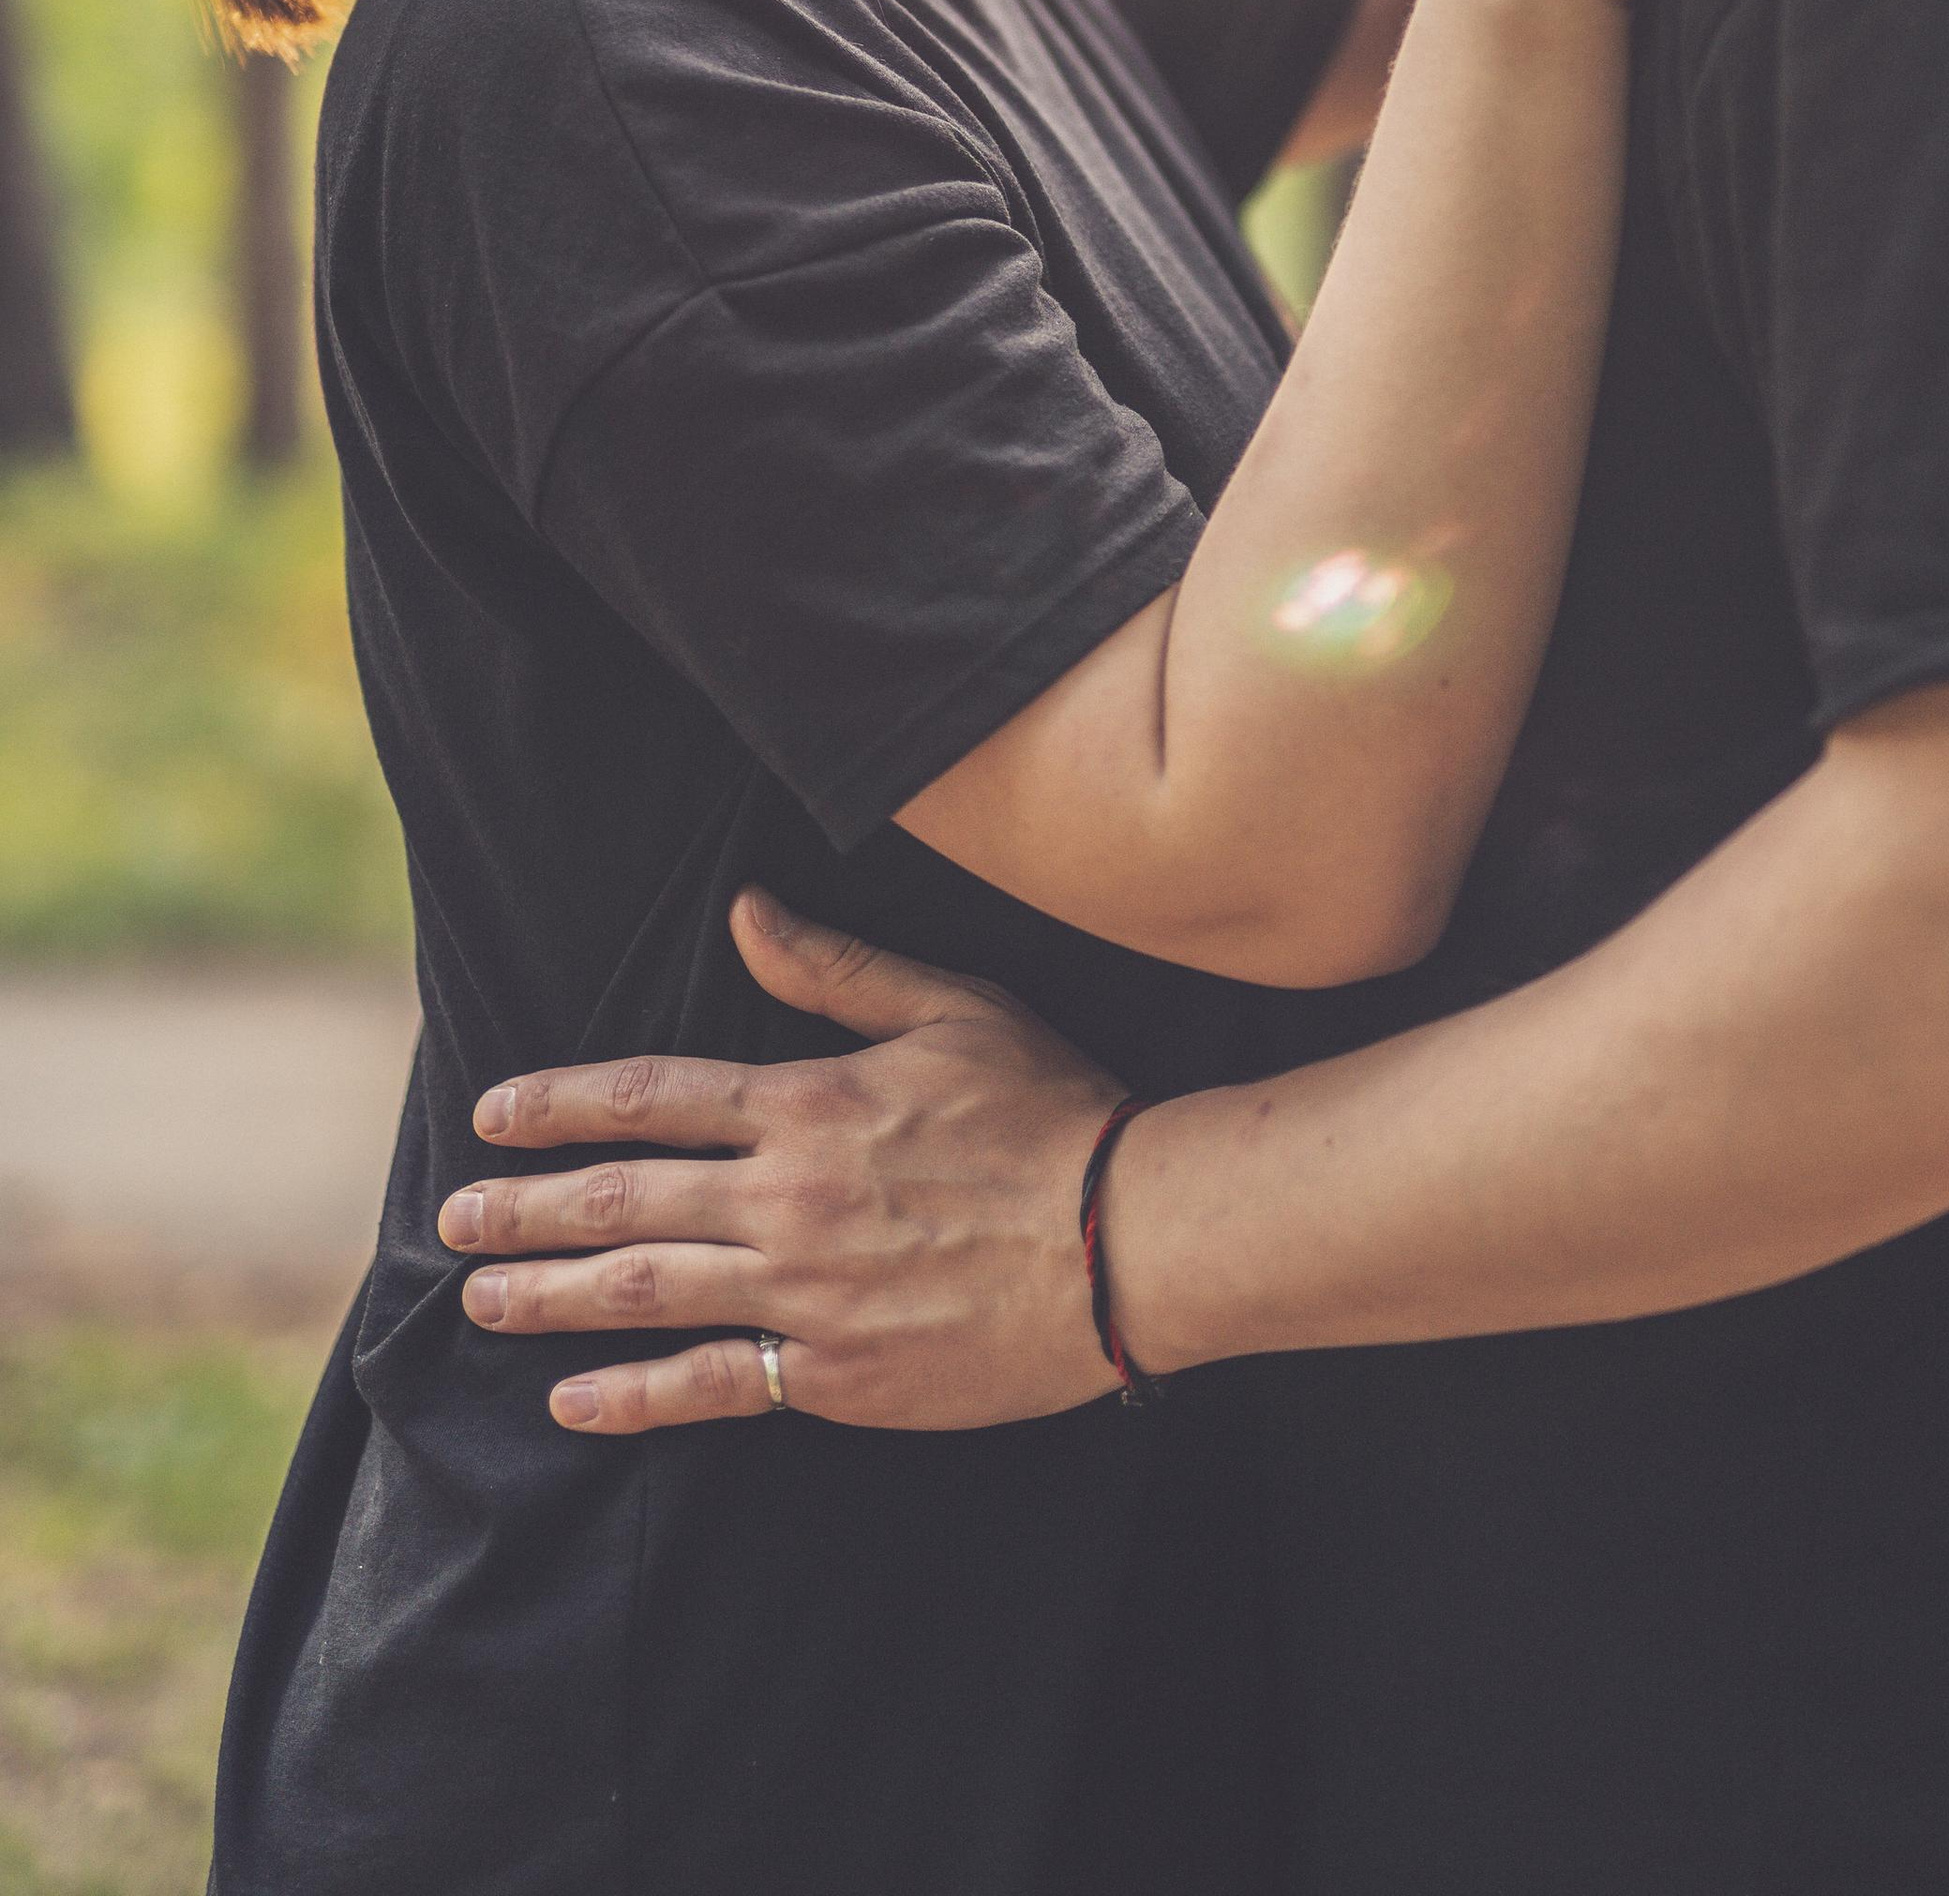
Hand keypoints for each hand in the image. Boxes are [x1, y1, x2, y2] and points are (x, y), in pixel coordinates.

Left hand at [438, 889, 1123, 1433]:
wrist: (1126, 1238)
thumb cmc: (1051, 1110)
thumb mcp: (954, 1008)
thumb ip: (838, 969)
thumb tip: (745, 912)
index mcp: (808, 1102)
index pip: (651, 1096)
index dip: (561, 1104)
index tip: (493, 1112)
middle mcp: (786, 1197)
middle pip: (624, 1199)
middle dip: (526, 1207)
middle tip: (454, 1218)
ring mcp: (804, 1292)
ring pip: (645, 1291)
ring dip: (551, 1296)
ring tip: (481, 1301)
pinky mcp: (834, 1374)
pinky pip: (711, 1387)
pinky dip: (632, 1399)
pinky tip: (572, 1403)